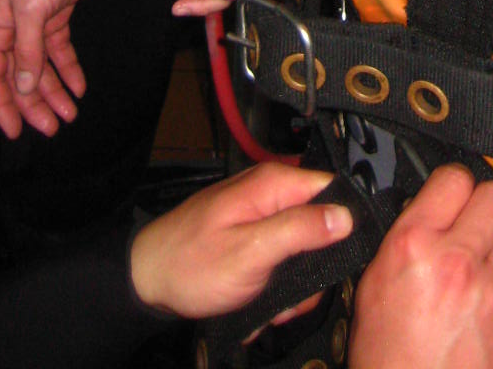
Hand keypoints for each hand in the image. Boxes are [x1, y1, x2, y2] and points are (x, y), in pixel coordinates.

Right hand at [0, 0, 93, 138]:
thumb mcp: (31, 11)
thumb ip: (27, 51)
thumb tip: (23, 88)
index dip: (3, 105)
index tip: (15, 131)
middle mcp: (9, 31)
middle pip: (19, 77)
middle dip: (34, 104)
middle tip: (52, 128)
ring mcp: (33, 26)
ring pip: (41, 68)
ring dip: (54, 91)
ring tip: (70, 115)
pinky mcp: (55, 19)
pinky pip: (59, 52)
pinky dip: (69, 70)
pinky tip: (79, 87)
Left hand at [129, 163, 352, 317]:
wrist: (145, 281)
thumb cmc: (192, 265)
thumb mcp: (251, 251)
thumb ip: (300, 230)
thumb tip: (346, 216)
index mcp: (274, 185)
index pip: (333, 189)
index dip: (344, 224)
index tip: (340, 262)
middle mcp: (271, 194)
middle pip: (321, 226)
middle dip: (312, 270)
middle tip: (291, 299)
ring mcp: (261, 217)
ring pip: (303, 250)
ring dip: (293, 286)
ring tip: (269, 308)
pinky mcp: (253, 238)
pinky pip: (282, 259)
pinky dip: (276, 285)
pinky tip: (260, 305)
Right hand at [349, 165, 492, 368]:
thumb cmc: (388, 361)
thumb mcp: (374, 289)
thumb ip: (405, 240)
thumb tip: (428, 211)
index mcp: (412, 246)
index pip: (452, 178)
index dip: (453, 186)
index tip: (452, 196)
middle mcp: (456, 260)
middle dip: (484, 208)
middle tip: (472, 226)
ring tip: (483, 263)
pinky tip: (487, 310)